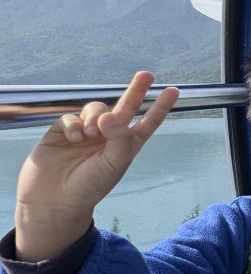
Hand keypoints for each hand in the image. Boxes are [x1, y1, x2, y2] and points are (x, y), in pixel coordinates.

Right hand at [15, 71, 178, 261]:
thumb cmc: (89, 184)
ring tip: (91, 134)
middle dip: (136, 90)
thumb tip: (111, 114)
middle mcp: (108, 135)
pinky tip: (74, 137)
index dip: (160, 107)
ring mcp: (86, 131)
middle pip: (125, 106)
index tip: (174, 90)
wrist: (54, 198)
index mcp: (126, 145)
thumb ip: (119, 137)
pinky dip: (75, 124)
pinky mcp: (63, 130)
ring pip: (96, 109)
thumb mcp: (113, 163)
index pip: (147, 122)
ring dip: (96, 117)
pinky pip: (72, 117)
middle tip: (146, 74)